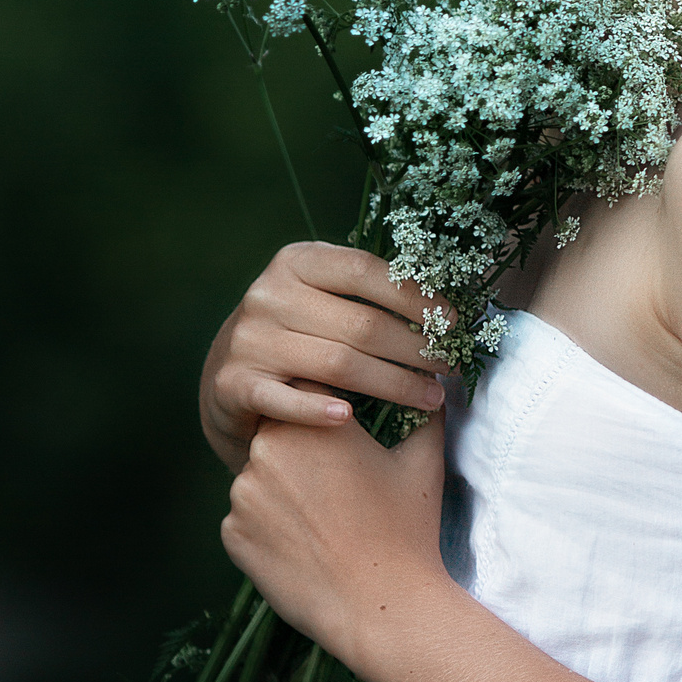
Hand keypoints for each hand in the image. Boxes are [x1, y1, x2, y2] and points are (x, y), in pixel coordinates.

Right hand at [199, 242, 449, 471]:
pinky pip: (287, 400)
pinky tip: (352, 419)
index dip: (415, 297)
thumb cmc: (298, 332)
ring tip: (431, 398)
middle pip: (361, 324)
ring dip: (395, 385)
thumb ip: (367, 295)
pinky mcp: (235, 383)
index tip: (452, 322)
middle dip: (417, 348)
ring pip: (339, 364)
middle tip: (451, 367)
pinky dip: (320, 411)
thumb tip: (445, 308)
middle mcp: (268, 294)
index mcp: (296, 262)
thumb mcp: (322, 297)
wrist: (228, 372)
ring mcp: (249, 340)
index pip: (365, 271)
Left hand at [221, 410, 448, 673]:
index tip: (339, 434)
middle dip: (299, 452)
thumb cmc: (406, 531)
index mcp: (312, 421)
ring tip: (322, 523)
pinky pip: (246, 520)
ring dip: (280, 492)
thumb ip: (426, 415)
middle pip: (276, 434)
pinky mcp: (232, 534)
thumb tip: (437, 390)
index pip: (304, 393)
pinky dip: (268, 530)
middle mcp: (266, 448)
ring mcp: (242, 494)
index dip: (322, 412)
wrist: (384, 608)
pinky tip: (304, 548)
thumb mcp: (423, 461)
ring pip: (258, 479)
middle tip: (334, 486)